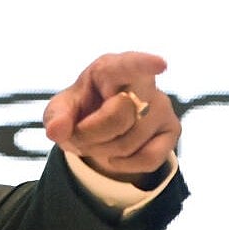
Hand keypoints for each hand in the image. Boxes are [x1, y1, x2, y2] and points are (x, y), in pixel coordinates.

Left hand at [43, 51, 180, 185]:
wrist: (99, 127)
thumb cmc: (80, 109)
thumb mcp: (60, 110)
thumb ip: (56, 117)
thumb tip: (57, 131)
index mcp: (111, 68)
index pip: (129, 64)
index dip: (144, 64)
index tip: (160, 65)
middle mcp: (143, 82)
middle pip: (120, 115)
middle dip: (90, 135)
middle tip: (78, 135)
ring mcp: (162, 105)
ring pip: (131, 141)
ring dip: (103, 151)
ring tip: (95, 142)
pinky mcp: (173, 129)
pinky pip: (150, 158)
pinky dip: (125, 165)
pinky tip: (116, 155)